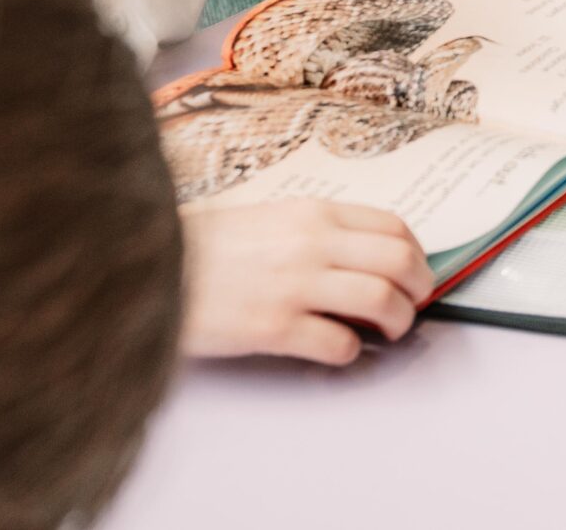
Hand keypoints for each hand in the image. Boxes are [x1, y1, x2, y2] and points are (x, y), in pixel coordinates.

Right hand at [180, 200, 435, 365]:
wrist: (145, 264)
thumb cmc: (202, 245)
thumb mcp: (266, 218)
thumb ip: (314, 231)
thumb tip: (362, 255)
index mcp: (312, 213)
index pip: (393, 227)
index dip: (416, 253)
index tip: (416, 270)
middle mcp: (311, 243)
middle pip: (398, 262)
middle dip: (419, 287)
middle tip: (414, 303)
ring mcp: (294, 285)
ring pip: (381, 301)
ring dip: (398, 321)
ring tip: (390, 331)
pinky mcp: (272, 327)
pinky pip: (338, 343)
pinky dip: (351, 352)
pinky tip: (340, 350)